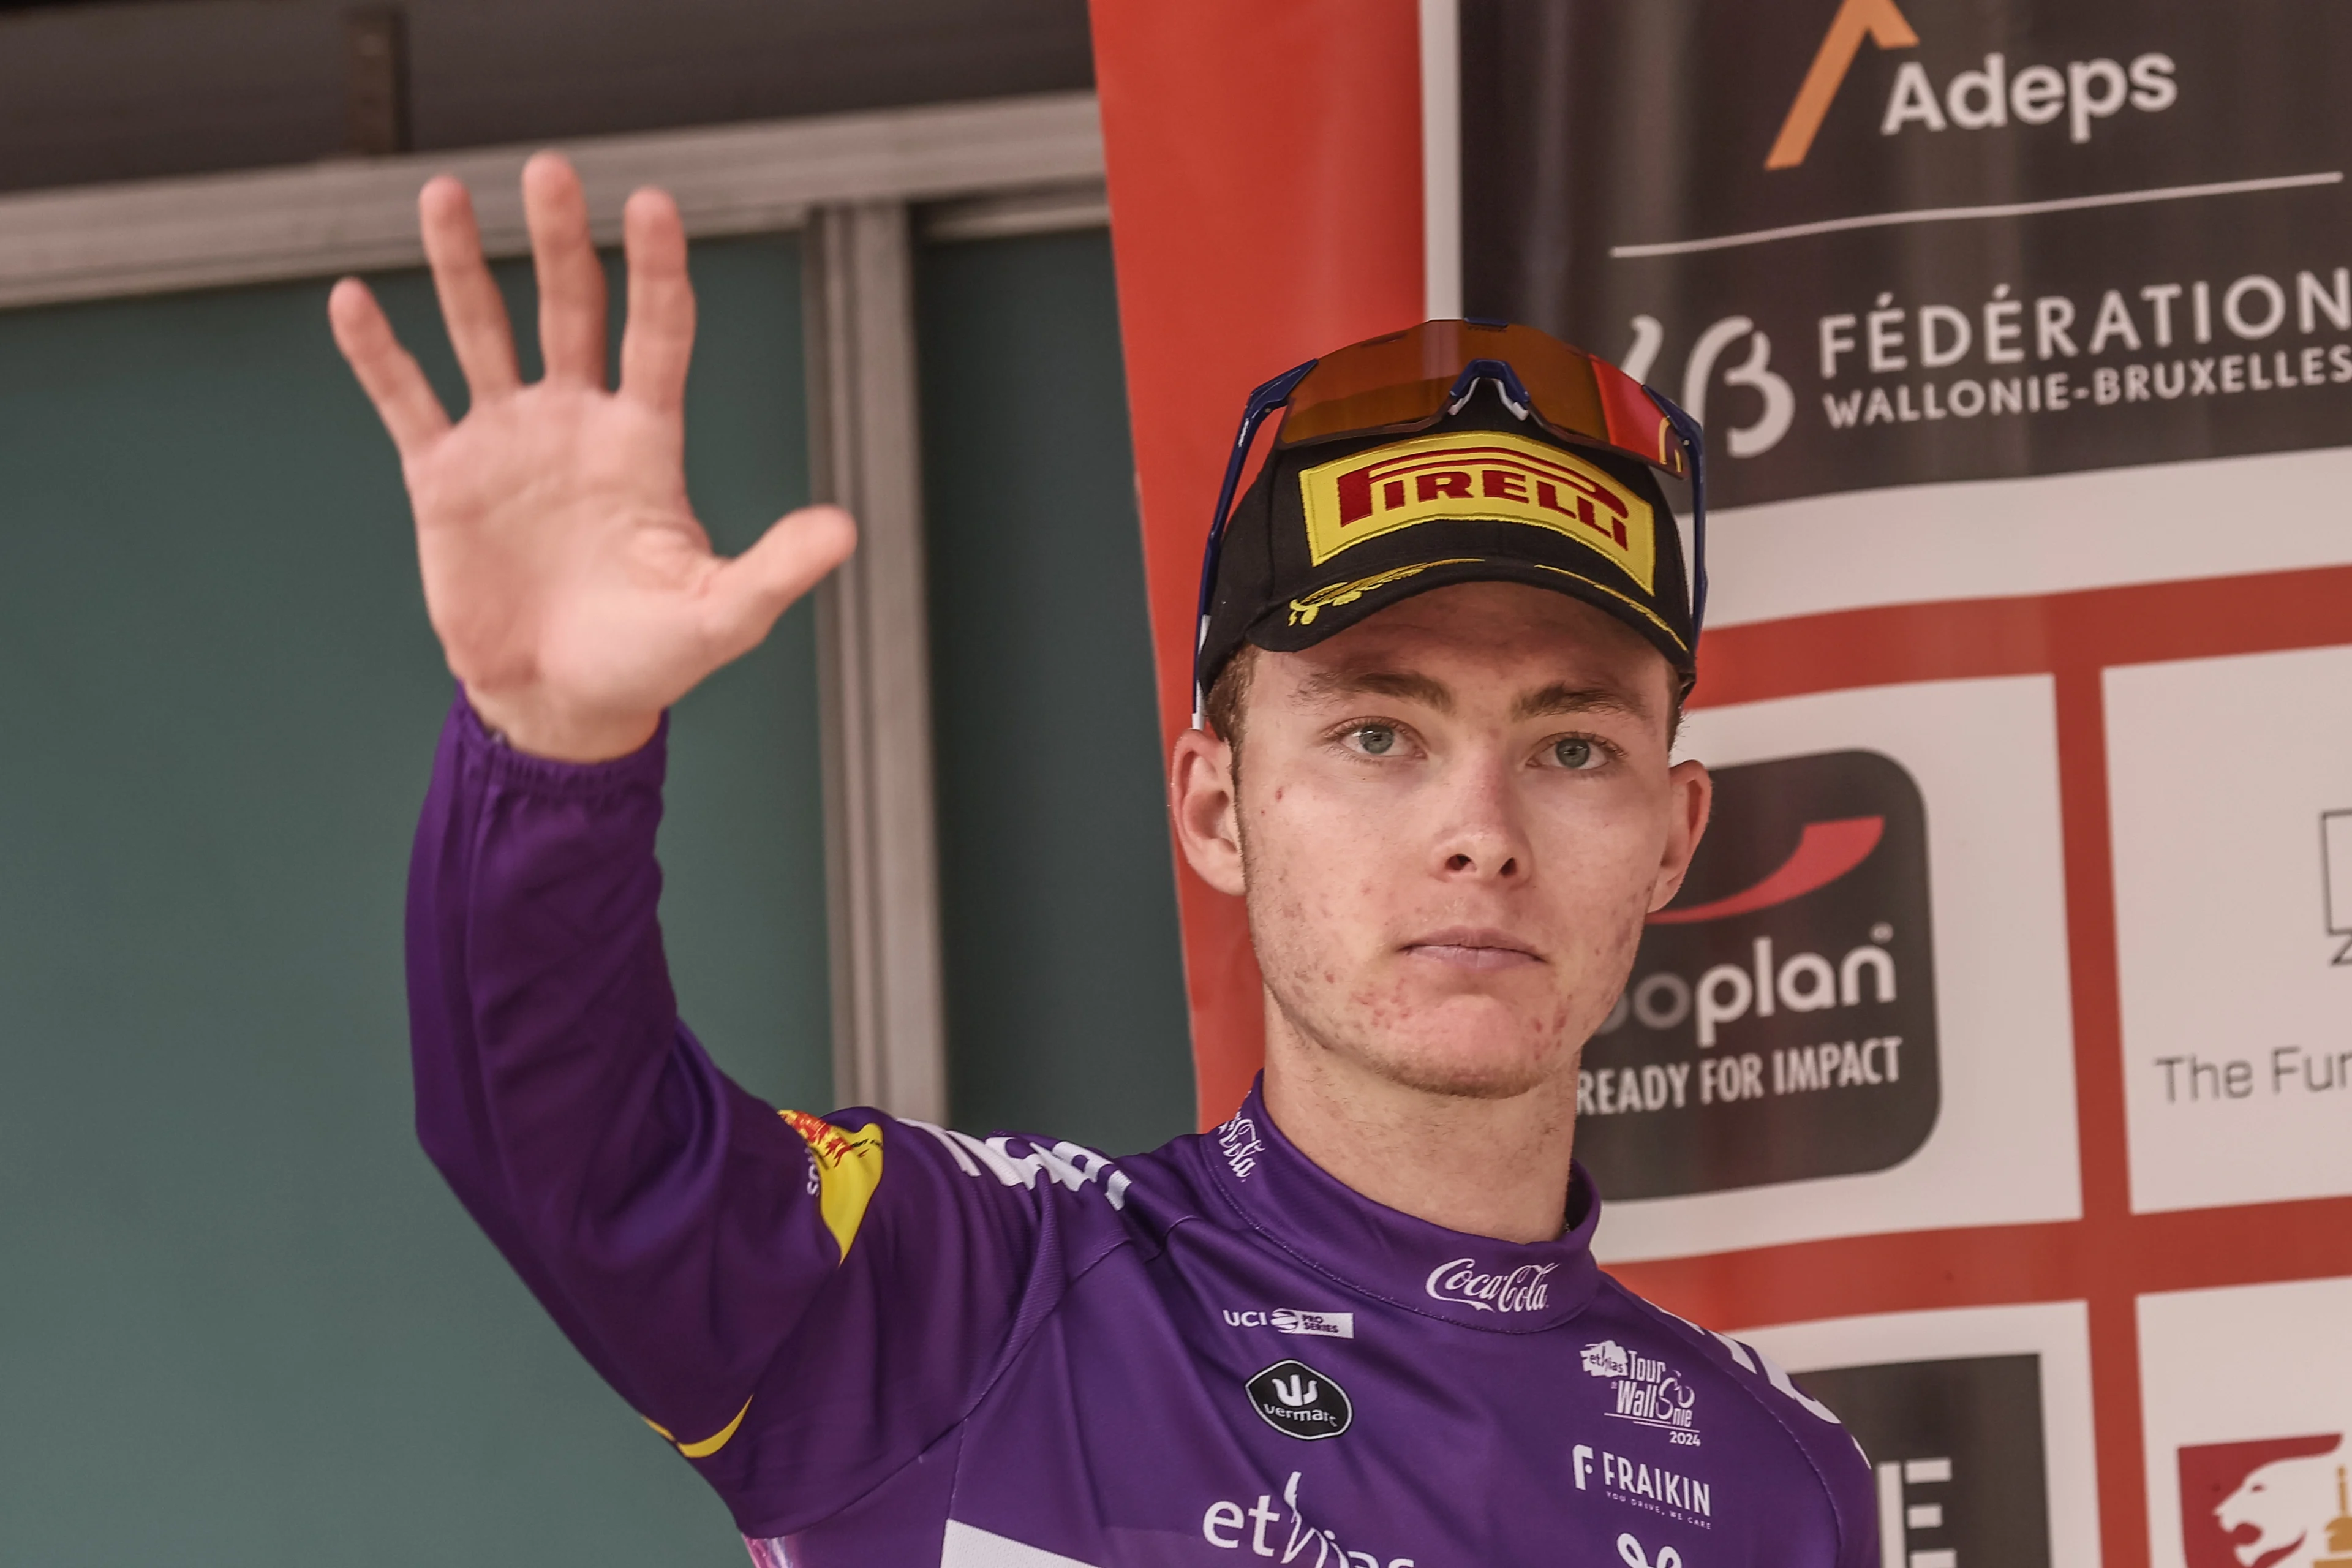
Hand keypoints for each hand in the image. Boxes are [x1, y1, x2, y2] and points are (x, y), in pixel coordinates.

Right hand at [329, 153, 856, 761]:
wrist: (563, 704)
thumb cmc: (649, 659)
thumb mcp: (722, 614)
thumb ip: (778, 567)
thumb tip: (843, 531)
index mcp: (645, 443)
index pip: (657, 334)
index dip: (656, 271)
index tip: (652, 204)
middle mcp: (576, 423)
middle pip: (569, 308)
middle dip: (558, 241)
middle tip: (551, 171)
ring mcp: (507, 442)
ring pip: (482, 331)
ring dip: (460, 265)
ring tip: (444, 195)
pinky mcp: (444, 478)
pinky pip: (408, 400)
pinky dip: (379, 354)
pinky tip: (353, 300)